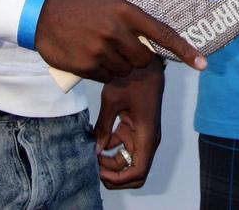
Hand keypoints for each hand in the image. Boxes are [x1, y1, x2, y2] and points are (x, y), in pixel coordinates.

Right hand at [34, 0, 205, 82]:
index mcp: (125, 11)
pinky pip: (107, 78)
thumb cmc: (82, 7)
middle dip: (139, 60)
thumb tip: (154, 39)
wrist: (43, 15)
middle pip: (144, 59)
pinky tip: (91, 58)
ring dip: (119, 66)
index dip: (185, 50)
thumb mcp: (109, 3)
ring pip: (125, 71)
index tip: (202, 64)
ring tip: (101, 50)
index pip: (162, 34)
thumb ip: (131, 19)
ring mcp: (101, 49)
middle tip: (124, 50)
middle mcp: (116, 30)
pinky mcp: (87, 66)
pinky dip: (103, 73)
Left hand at [94, 57, 165, 188]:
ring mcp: (143, 134)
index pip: (138, 172)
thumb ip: (103, 128)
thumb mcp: (112, 101)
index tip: (98, 170)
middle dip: (113, 174)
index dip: (118, 178)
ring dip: (110, 163)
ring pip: (128, 161)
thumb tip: (94, 150)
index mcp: (146, 135)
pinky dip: (111, 149)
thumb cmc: (131, 77)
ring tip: (90, 153)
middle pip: (134, 172)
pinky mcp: (137, 128)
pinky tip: (96, 141)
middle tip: (92, 165)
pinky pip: (125, 147)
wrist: (144, 60)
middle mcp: (148, 139)